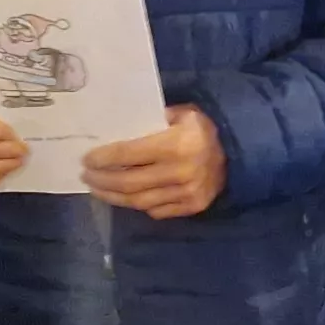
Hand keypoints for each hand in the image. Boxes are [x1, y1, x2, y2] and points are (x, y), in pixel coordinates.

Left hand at [83, 106, 226, 219]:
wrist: (238, 152)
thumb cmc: (201, 129)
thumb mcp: (180, 114)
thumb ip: (150, 121)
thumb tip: (115, 131)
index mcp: (176, 144)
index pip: (128, 154)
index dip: (103, 158)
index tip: (86, 159)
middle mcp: (181, 172)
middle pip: (128, 182)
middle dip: (102, 181)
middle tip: (86, 176)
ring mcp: (187, 193)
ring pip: (139, 201)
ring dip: (113, 197)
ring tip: (98, 189)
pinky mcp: (192, 207)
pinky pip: (156, 210)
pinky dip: (137, 205)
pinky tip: (124, 198)